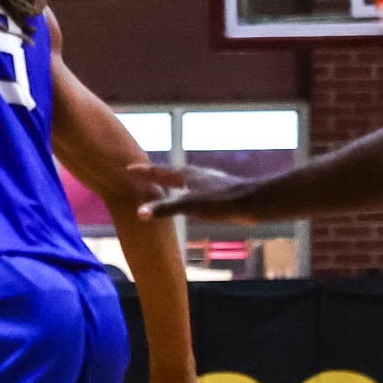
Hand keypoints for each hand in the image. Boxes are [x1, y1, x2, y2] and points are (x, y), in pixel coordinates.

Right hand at [130, 164, 258, 223]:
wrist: (253, 203)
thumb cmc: (222, 202)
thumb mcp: (190, 206)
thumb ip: (166, 209)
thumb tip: (140, 213)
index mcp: (187, 175)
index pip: (159, 171)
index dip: (144, 171)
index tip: (129, 168)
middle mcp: (195, 175)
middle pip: (170, 173)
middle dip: (155, 174)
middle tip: (141, 174)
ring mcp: (206, 182)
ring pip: (182, 180)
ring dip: (169, 182)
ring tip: (161, 184)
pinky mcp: (216, 191)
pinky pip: (191, 189)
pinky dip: (182, 191)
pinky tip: (188, 197)